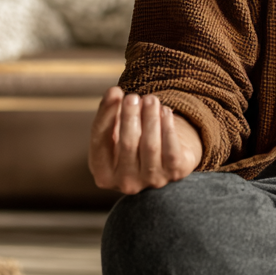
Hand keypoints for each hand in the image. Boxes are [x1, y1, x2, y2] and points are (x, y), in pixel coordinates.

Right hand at [88, 88, 202, 194]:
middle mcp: (126, 183)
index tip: (114, 92)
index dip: (107, 115)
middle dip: (130, 117)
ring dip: (150, 119)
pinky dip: (168, 128)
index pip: (100, 141)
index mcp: (104, 174)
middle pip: (127, 144)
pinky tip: (165, 111)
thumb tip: (113, 92)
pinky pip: (171, 149)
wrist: (164, 162)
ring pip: (150, 146)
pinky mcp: (175, 174)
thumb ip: (109, 114)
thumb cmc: (132, 144)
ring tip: (150, 99)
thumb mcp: (115, 133)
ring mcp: (152, 181)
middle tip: (132, 96)